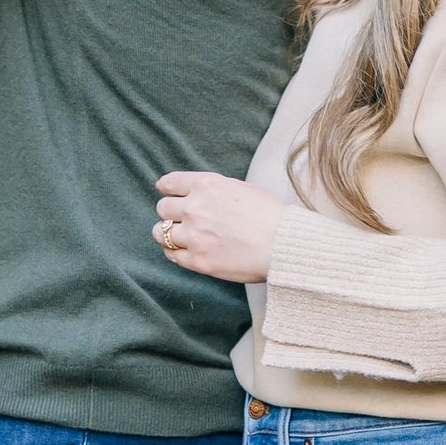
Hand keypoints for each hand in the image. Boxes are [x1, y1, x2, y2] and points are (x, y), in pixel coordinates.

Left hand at [153, 171, 284, 280]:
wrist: (286, 245)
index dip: (166, 189)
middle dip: (170, 213)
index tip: (167, 194)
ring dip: (168, 234)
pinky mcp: (197, 261)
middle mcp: (195, 208)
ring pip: (160, 233)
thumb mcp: (242, 189)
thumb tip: (198, 195)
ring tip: (180, 237)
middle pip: (162, 208)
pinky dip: (175, 252)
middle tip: (180, 220)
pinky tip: (186, 251)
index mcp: (207, 185)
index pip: (169, 183)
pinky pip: (171, 255)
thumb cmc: (271, 216)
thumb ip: (214, 190)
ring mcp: (194, 236)